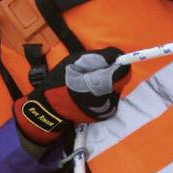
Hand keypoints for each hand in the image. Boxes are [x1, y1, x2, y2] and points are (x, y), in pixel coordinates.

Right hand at [13, 48, 130, 146]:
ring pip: (115, 90)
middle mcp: (107, 99)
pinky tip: (89, 94)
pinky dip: (103, 94)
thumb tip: (117, 56)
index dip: (119, 65)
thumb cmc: (59, 82)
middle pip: (120, 81)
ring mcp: (107, 109)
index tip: (112, 62)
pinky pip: (110, 99)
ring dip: (107, 84)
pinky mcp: (105, 115)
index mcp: (99, 84)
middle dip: (111, 74)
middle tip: (94, 73)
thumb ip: (99, 58)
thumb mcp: (76, 61)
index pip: (123, 73)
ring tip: (88, 84)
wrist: (49, 109)